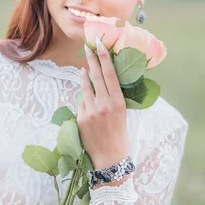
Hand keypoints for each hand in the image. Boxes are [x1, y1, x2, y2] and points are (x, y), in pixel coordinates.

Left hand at [78, 38, 128, 169]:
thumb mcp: (123, 114)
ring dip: (85, 76)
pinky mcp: (81, 118)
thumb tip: (105, 83)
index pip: (110, 75)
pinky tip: (87, 102)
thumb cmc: (119, 136)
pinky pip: (82, 103)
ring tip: (84, 69)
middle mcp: (105, 104)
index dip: (104, 58)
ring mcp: (91, 111)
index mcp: (118, 102)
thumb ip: (113, 98)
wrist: (109, 158)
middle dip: (92, 59)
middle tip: (88, 47)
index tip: (99, 45)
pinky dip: (84, 100)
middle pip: (96, 76)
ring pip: (86, 87)